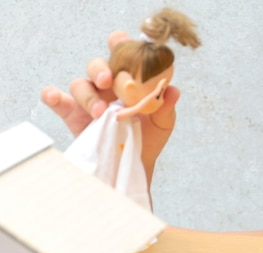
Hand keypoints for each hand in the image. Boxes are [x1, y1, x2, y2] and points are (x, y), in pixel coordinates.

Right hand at [40, 31, 178, 186]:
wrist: (138, 161)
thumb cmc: (150, 135)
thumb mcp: (163, 121)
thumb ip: (166, 106)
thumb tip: (172, 91)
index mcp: (127, 78)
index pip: (120, 52)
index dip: (120, 43)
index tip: (124, 45)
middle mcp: (106, 85)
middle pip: (96, 65)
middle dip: (100, 69)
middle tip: (108, 81)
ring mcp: (89, 99)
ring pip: (79, 84)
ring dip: (88, 95)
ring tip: (100, 112)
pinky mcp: (73, 115)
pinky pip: (57, 100)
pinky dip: (52, 96)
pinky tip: (55, 97)